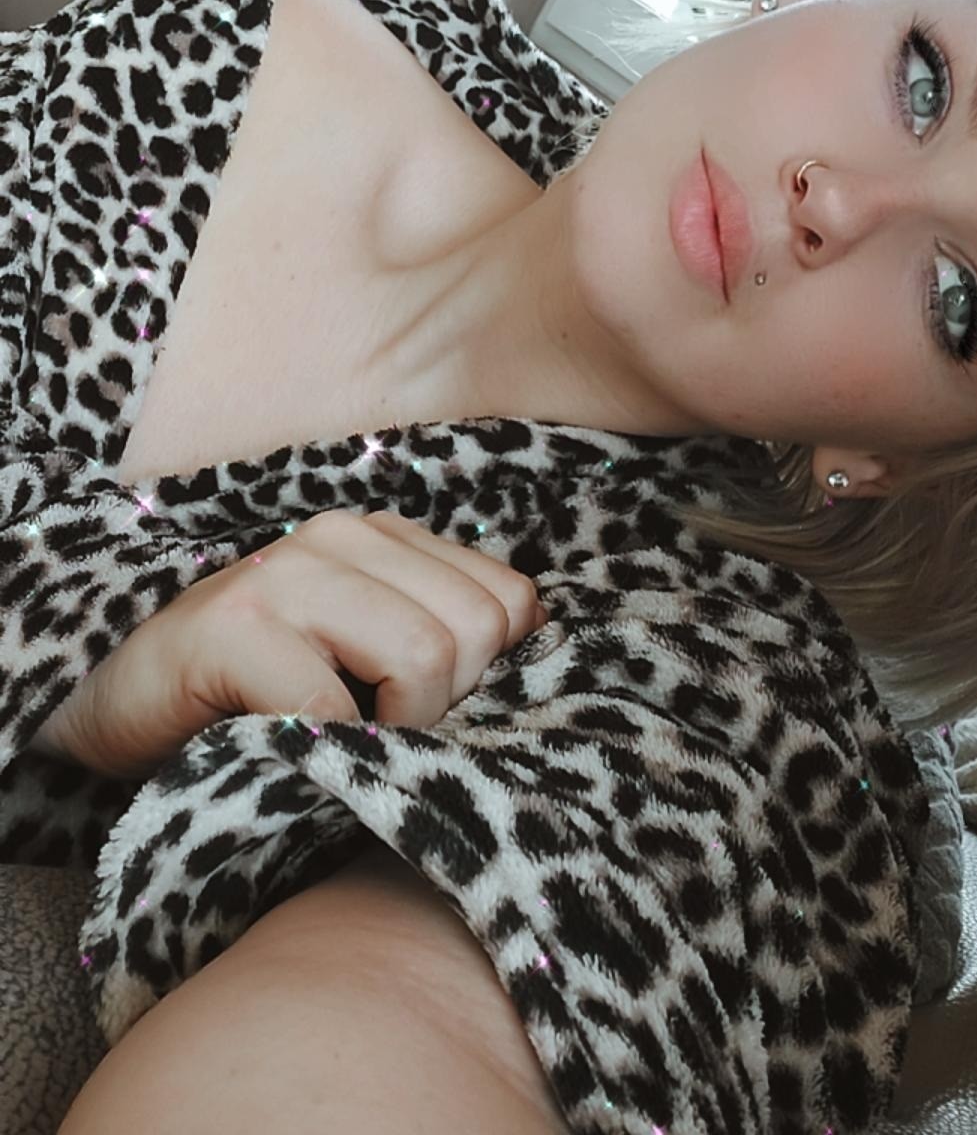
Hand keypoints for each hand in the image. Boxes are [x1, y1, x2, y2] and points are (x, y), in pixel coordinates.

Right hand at [32, 510, 548, 780]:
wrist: (126, 705)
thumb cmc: (261, 694)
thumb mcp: (364, 656)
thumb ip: (438, 643)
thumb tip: (536, 676)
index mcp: (384, 536)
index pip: (511, 599)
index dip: (492, 678)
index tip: (435, 717)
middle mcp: (340, 534)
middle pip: (477, 630)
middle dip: (449, 710)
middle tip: (388, 739)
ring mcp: (284, 571)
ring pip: (423, 657)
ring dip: (396, 734)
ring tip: (349, 745)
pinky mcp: (233, 625)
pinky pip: (332, 708)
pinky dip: (329, 755)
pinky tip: (297, 754)